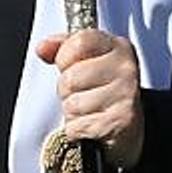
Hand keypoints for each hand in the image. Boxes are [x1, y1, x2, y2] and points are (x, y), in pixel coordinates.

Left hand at [36, 28, 145, 167]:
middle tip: (86, 94)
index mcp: (119, 48)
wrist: (127, 129)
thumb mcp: (88, 62)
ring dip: (73, 112)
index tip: (74, 65)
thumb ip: (64, 48)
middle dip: (68, 91)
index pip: (79, 42)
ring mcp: (124, 95)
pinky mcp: (118, 122)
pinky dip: (78, 130)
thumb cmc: (105, 92)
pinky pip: (76, 126)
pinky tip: (93, 125)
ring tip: (90, 110)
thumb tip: (43, 48)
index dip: (66, 57)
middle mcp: (125, 69)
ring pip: (72, 104)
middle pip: (70, 77)